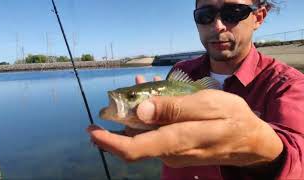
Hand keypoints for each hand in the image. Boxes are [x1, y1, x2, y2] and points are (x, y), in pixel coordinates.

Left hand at [87, 85, 282, 167]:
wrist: (251, 142)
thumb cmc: (234, 119)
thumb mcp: (208, 105)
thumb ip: (175, 108)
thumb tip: (141, 110)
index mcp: (177, 140)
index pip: (134, 148)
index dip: (109, 142)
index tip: (93, 131)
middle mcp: (170, 151)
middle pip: (135, 141)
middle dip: (121, 120)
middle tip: (120, 95)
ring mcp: (173, 152)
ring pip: (145, 135)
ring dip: (136, 114)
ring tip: (137, 88)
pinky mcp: (177, 149)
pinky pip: (156, 134)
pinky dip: (149, 117)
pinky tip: (153, 97)